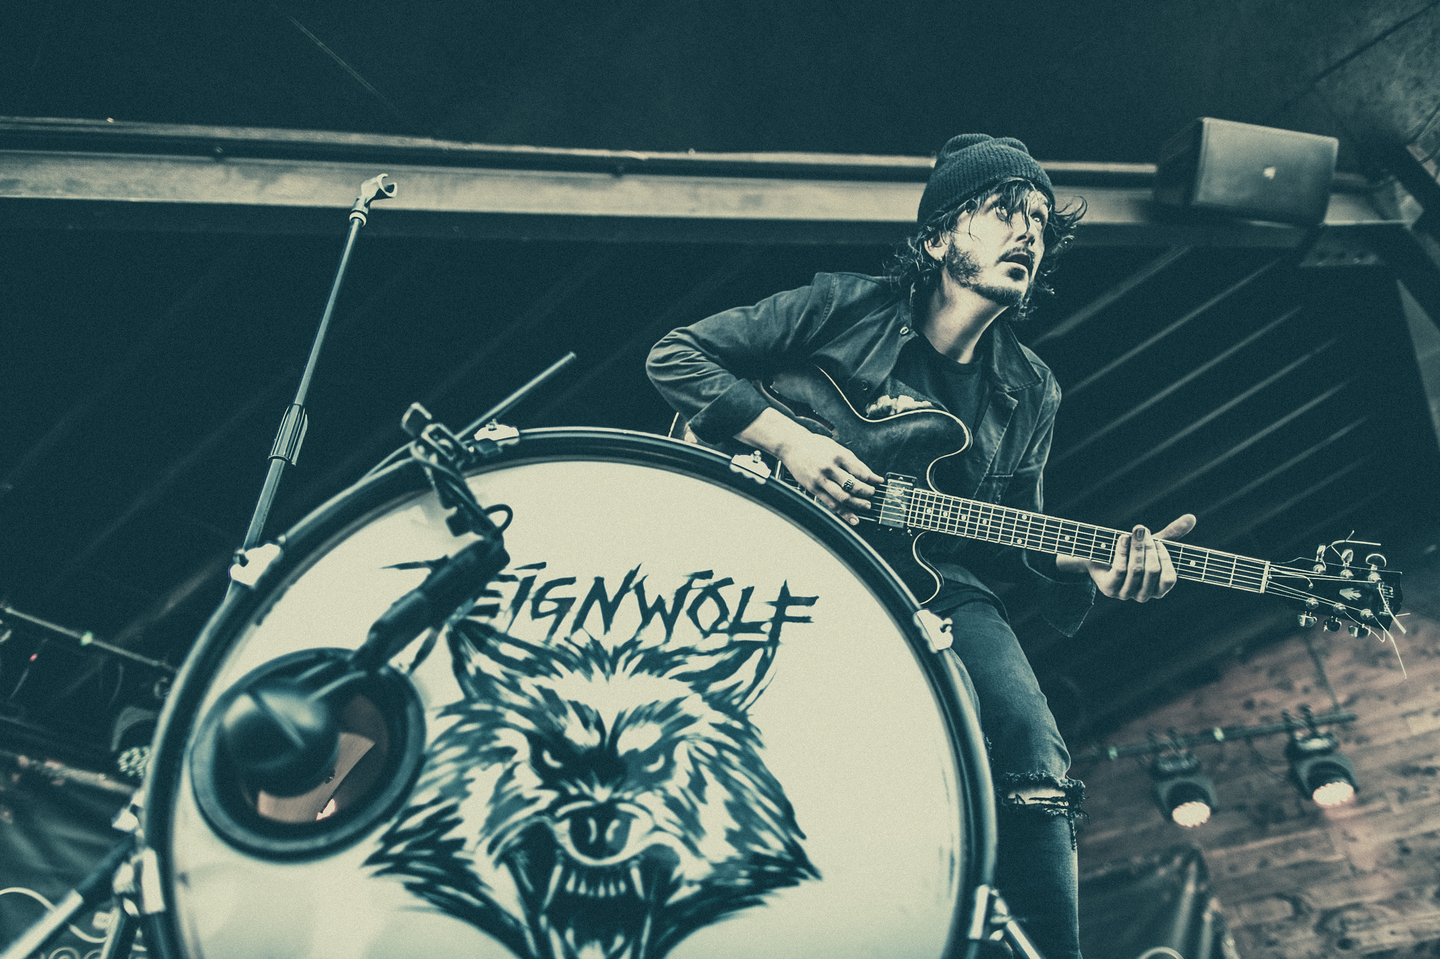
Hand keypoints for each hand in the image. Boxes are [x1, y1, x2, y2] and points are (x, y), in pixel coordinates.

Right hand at [773, 430, 883, 525]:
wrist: (792, 446)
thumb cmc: (814, 446)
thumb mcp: (837, 448)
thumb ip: (855, 462)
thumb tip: (872, 475)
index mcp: (838, 455)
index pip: (860, 471)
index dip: (872, 480)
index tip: (878, 483)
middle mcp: (829, 468)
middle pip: (853, 485)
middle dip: (866, 492)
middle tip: (872, 494)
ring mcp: (820, 479)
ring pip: (843, 497)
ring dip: (858, 504)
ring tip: (866, 505)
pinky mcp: (813, 489)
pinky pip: (831, 504)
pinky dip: (844, 513)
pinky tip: (853, 518)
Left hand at [1057, 513, 1196, 601]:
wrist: (1097, 555)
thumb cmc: (1130, 551)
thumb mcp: (1151, 544)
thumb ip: (1172, 534)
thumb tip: (1192, 517)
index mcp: (1158, 589)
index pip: (1169, 578)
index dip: (1165, 558)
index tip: (1158, 542)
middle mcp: (1143, 595)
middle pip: (1152, 570)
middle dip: (1149, 547)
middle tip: (1142, 530)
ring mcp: (1126, 594)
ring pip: (1137, 569)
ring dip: (1137, 547)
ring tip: (1135, 532)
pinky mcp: (1110, 589)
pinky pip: (1121, 569)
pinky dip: (1123, 551)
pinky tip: (1122, 538)